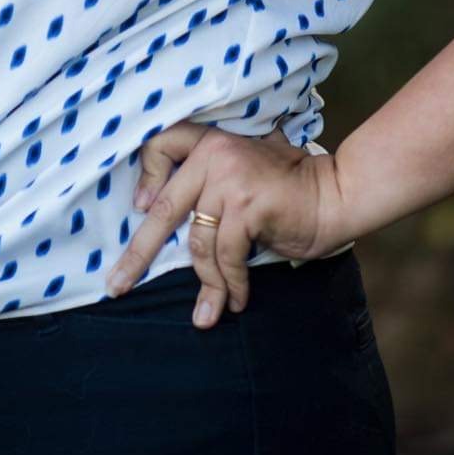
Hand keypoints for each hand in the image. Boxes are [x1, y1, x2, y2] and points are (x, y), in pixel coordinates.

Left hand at [105, 122, 341, 329]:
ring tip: (209, 313)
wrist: (336, 194)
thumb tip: (163, 218)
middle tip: (117, 285)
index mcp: (211, 141)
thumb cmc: (290, 189)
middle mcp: (214, 152)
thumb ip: (210, 183)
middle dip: (138, 253)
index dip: (146, 179)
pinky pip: (226, 255)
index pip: (161, 145)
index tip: (140, 209)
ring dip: (206, 284)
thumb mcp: (244, 172)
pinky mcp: (246, 204)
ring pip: (199, 242)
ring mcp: (229, 177)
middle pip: (164, 208)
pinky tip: (236, 301)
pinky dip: (230, 284)